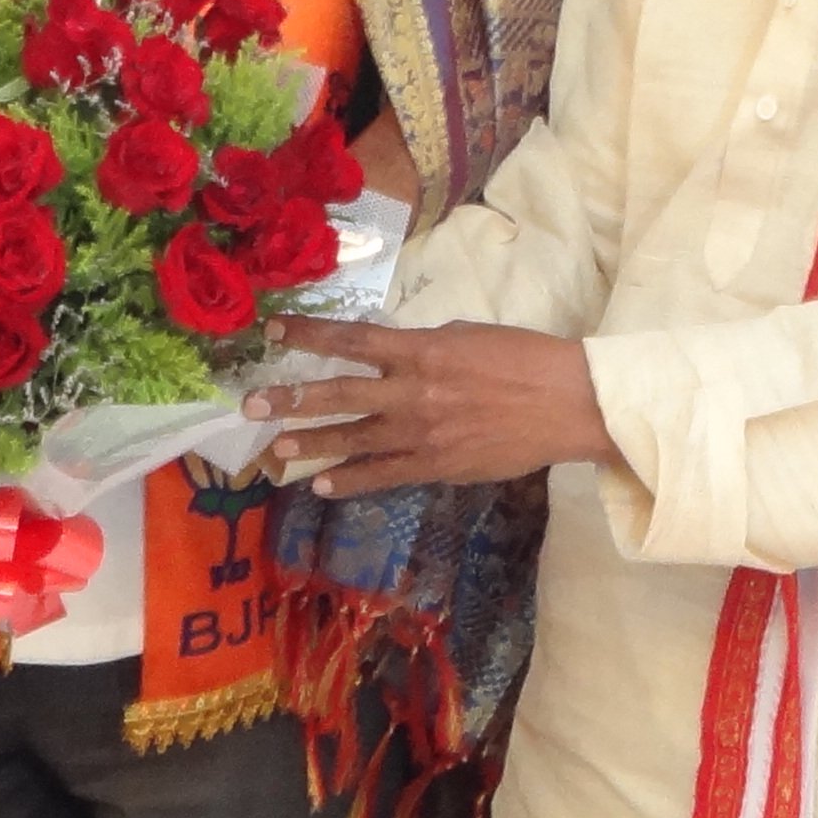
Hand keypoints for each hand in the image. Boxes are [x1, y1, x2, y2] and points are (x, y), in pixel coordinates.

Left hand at [247, 316, 617, 495]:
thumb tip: (393, 354)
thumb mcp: (467, 335)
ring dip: (310, 445)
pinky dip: (351, 479)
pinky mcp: (436, 466)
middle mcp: (412, 391)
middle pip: (338, 394)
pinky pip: (384, 474)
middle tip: (251, 407)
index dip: (310, 335)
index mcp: (421, 349)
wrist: (566, 404)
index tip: (275, 331)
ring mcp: (421, 433)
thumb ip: (424, 347)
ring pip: (353, 439)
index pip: (352, 338)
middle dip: (291, 400)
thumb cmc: (523, 359)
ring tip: (274, 452)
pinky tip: (323, 485)